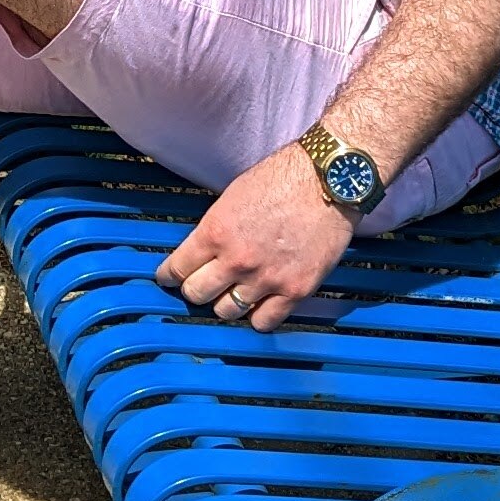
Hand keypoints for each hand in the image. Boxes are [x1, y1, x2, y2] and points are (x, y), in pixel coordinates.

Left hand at [158, 145, 352, 331]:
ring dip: (225, 304)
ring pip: (227, 312)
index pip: (177, 268)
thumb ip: (215, 228)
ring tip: (232, 293)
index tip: (169, 278)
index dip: (169, 275)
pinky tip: (259, 304)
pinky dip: (257, 316)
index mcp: (216, 232)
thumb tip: (202, 250)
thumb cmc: (283, 178)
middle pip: (197, 295)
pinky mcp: (295, 290)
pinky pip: (264, 322)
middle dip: (195, 289)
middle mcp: (236, 260)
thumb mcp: (233, 196)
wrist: (330, 180)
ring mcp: (266, 279)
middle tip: (201, 284)